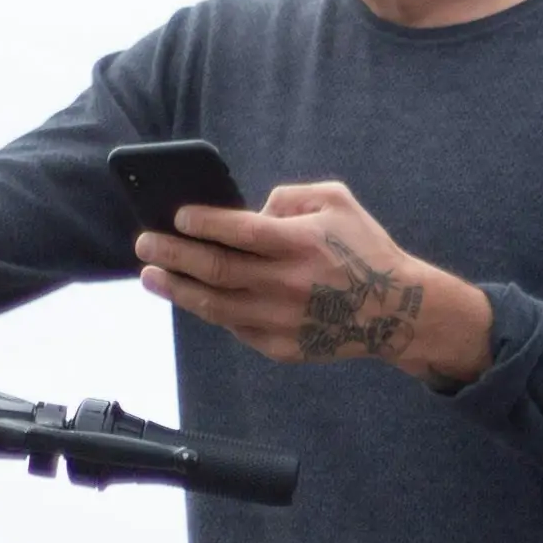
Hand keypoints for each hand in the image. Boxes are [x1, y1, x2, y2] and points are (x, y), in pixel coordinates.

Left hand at [137, 180, 492, 385]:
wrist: (397, 312)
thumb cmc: (366, 251)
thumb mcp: (338, 202)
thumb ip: (289, 196)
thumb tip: (247, 210)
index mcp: (301, 244)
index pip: (239, 231)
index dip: (202, 222)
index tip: (176, 217)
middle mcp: (287, 284)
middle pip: (215, 269)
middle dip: (173, 255)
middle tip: (144, 244)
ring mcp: (282, 320)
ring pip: (215, 305)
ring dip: (178, 290)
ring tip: (152, 276)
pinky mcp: (282, 347)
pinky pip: (235, 328)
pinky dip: (211, 311)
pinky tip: (193, 296)